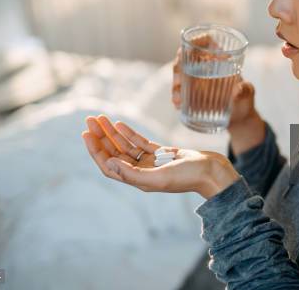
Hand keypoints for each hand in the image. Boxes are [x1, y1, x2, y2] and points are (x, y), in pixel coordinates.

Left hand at [82, 115, 239, 198]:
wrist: (212, 171)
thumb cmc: (189, 177)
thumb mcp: (160, 177)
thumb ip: (133, 174)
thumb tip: (109, 163)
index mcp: (138, 180)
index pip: (109, 165)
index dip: (95, 150)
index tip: (86, 134)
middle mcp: (142, 172)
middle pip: (114, 153)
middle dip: (101, 136)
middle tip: (89, 119)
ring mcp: (151, 162)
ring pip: (125, 146)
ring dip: (112, 132)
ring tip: (100, 117)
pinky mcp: (162, 153)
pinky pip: (140, 142)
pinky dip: (129, 133)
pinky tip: (120, 123)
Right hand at [171, 34, 257, 128]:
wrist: (239, 120)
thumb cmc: (245, 101)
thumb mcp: (248, 94)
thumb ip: (246, 91)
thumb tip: (238, 90)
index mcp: (220, 59)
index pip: (207, 40)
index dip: (199, 40)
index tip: (195, 49)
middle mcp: (205, 66)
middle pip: (186, 56)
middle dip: (178, 66)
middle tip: (180, 82)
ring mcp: (196, 79)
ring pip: (179, 74)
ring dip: (176, 84)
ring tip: (178, 100)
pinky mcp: (191, 93)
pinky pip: (179, 91)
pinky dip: (177, 96)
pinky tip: (177, 105)